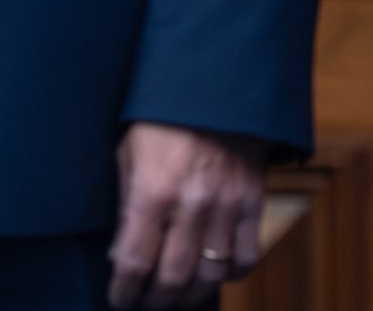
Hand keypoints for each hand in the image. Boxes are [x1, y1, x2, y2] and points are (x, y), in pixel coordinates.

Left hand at [110, 122, 265, 306]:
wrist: (216, 85)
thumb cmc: (162, 118)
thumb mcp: (129, 154)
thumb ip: (125, 205)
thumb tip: (120, 255)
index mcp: (152, 191)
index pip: (134, 262)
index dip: (124, 290)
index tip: (119, 299)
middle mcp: (191, 204)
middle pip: (172, 278)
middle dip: (155, 301)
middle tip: (147, 303)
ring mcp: (227, 204)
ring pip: (210, 276)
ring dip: (190, 296)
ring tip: (177, 298)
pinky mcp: (253, 200)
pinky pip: (247, 256)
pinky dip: (231, 274)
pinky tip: (215, 274)